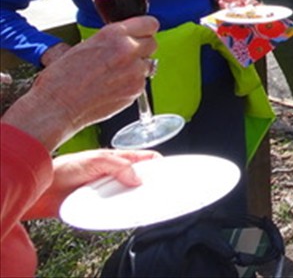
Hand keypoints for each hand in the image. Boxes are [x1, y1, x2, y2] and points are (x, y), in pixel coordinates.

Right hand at [1, 16, 158, 149]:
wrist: (57, 106)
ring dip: (138, 67)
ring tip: (116, 74)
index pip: (150, 23)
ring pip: (149, 63)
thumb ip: (110, 40)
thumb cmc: (61, 79)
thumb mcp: (84, 45)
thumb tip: (122, 40)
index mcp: (114, 34)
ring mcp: (134, 71)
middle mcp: (128, 50)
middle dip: (142, 48)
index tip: (142, 33)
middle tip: (127, 56)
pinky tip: (114, 87)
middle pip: (152, 43)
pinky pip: (142, 82)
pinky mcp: (136, 90)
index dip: (145, 29)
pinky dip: (132, 84)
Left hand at [26, 148, 159, 219]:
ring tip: (145, 203)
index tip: (170, 171)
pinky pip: (118, 210)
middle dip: (151, 184)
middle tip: (161, 190)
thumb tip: (138, 178)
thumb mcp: (96, 160)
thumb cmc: (66, 168)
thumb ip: (119, 166)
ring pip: (131, 196)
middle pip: (142, 179)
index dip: (160, 163)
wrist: (44, 190)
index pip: (146, 159)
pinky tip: (128, 213)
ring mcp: (110, 191)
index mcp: (119, 159)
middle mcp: (117, 175)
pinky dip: (125, 212)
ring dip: (137, 199)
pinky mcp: (102, 206)